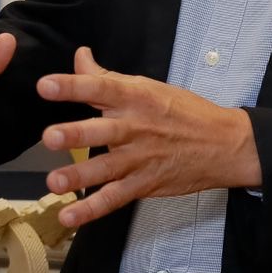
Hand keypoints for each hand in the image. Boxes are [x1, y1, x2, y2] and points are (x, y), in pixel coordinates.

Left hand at [36, 47, 260, 227]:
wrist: (226, 145)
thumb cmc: (184, 112)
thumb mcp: (148, 87)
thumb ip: (106, 77)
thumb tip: (79, 56)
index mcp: (135, 97)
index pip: (100, 88)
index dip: (72, 86)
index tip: (45, 86)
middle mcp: (135, 127)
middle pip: (102, 130)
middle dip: (75, 134)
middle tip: (50, 137)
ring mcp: (140, 159)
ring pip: (106, 168)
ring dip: (79, 176)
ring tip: (54, 182)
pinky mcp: (144, 184)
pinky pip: (114, 198)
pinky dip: (91, 210)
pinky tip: (68, 216)